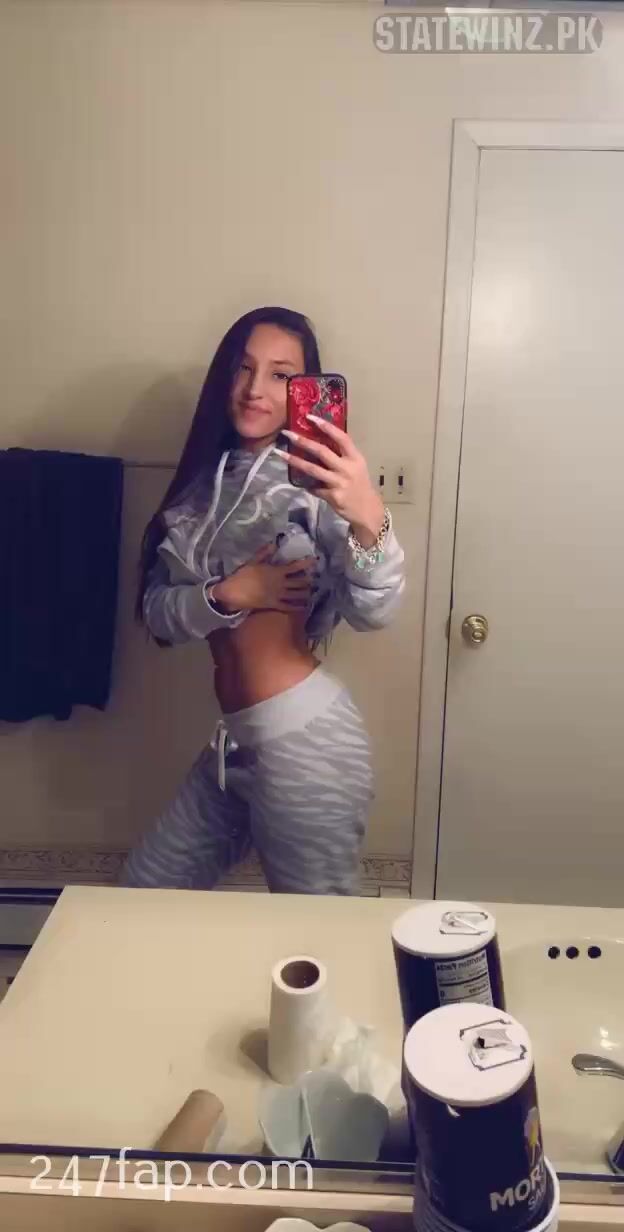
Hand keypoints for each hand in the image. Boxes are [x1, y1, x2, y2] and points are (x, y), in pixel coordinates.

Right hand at [211, 542, 315, 613]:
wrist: (234, 592)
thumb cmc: (242, 575)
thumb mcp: (253, 561)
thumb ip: (264, 553)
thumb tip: (274, 545)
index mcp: (276, 571)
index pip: (295, 567)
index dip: (306, 564)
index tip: (315, 561)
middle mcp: (281, 583)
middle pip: (299, 582)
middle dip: (308, 580)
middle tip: (313, 579)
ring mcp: (278, 595)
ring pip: (296, 595)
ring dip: (305, 593)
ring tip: (311, 592)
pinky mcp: (274, 605)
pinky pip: (289, 607)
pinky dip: (298, 607)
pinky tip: (304, 607)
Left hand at [277, 418, 384, 546]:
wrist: (367, 510)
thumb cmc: (360, 484)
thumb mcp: (357, 466)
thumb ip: (341, 455)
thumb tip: (318, 441)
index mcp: (355, 458)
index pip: (341, 438)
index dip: (326, 426)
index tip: (310, 417)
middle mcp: (347, 469)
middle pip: (322, 451)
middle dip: (303, 441)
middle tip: (287, 434)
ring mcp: (339, 483)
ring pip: (313, 469)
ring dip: (295, 461)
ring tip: (280, 454)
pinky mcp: (332, 496)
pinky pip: (314, 487)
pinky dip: (305, 484)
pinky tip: (299, 482)